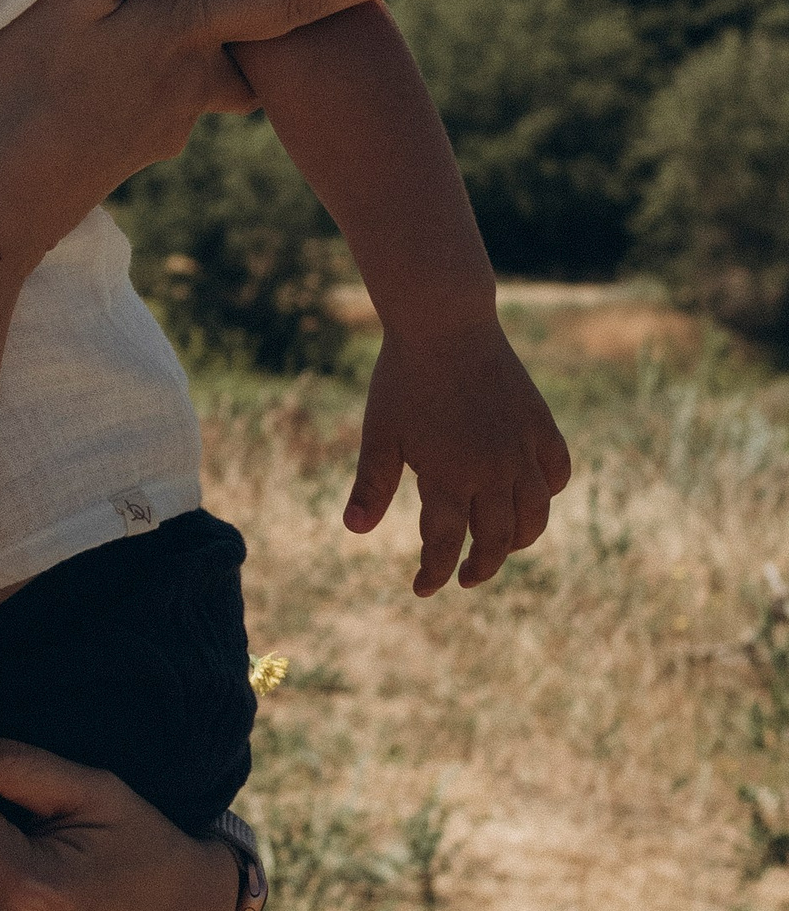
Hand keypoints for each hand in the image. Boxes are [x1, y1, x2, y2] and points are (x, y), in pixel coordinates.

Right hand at [0, 0, 438, 283]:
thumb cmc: (16, 96)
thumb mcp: (66, 0)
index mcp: (184, 33)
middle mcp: (192, 80)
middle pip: (248, 29)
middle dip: (263, 2)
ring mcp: (167, 121)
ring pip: (202, 62)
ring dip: (192, 39)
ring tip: (143, 15)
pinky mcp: (138, 147)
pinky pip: (162, 95)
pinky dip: (143, 75)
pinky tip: (92, 76)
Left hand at [345, 312, 570, 593]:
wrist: (445, 322)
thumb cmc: (403, 378)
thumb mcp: (381, 433)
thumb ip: (372, 485)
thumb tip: (355, 531)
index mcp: (449, 478)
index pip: (445, 545)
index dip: (434, 573)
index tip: (423, 588)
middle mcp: (493, 472)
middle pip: (496, 540)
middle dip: (480, 567)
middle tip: (465, 577)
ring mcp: (522, 449)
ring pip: (534, 515)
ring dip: (519, 540)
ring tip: (501, 548)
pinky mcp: (540, 426)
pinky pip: (556, 473)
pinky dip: (548, 492)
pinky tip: (532, 498)